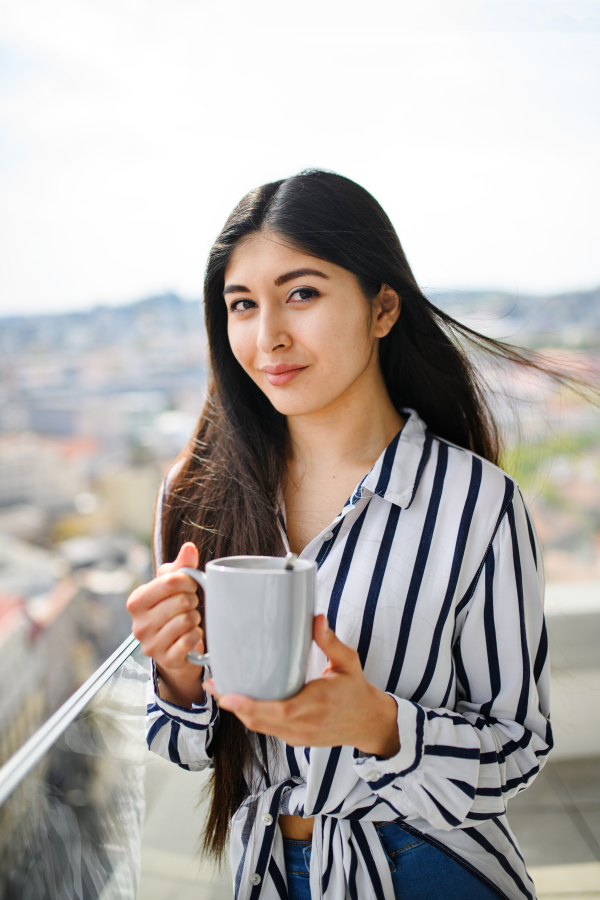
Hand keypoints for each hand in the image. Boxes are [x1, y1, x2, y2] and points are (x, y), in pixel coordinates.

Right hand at [126, 542, 205, 705]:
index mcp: (136, 601)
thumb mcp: (173, 586)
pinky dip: (196, 635)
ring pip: (186, 620)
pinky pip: (190, 640)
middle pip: (181, 601)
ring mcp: (150, 644)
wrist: (174, 648)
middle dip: (192, 600)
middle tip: (189, 605)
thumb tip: (189, 547)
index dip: (188, 580)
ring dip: (195, 618)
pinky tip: (191, 634)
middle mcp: (138, 624)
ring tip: (189, 619)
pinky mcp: (165, 660)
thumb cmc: (172, 611)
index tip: (190, 585)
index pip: (171, 581)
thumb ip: (181, 566)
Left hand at [206, 615, 399, 758]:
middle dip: (234, 706)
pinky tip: (242, 701)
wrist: (369, 722)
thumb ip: (330, 641)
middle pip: (261, 722)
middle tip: (214, 685)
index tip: (229, 695)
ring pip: (261, 728)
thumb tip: (315, 618)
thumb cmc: (357, 690)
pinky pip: (269, 729)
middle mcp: (306, 724)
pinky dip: (253, 717)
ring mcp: (300, 735)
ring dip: (240, 712)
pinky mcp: (297, 739)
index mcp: (318, 703)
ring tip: (221, 690)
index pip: (279, 711)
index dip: (251, 705)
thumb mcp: (348, 662)